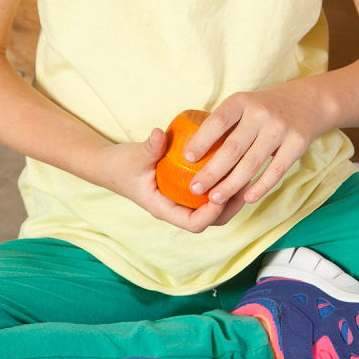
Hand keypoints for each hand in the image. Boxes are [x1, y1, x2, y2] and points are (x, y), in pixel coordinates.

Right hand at [95, 128, 245, 230]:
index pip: (193, 224)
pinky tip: (235, 167)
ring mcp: (182, 202)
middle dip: (230, 207)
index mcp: (164, 209)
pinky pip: (208, 195)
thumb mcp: (135, 155)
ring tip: (247, 176)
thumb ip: (149, 147)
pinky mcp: (186, 191)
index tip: (222, 193)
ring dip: (231, 197)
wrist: (112, 167)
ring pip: (213, 210)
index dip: (211, 213)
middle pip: (210, 221)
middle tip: (246, 184)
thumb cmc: (123, 164)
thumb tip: (159, 133)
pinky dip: (223, 186)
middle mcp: (176, 209)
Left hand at [181, 83, 325, 206]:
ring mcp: (280, 129)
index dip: (201, 140)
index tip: (187, 159)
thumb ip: (224, 125)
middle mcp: (261, 113)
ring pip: (252, 163)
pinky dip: (260, 187)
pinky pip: (276, 171)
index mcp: (242, 101)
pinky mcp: (297, 144)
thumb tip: (192, 156)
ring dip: (231, 184)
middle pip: (232, 148)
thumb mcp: (244, 105)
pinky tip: (246, 198)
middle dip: (212, 171)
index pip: (217, 121)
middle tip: (196, 189)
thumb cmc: (264, 109)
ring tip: (215, 199)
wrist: (308, 102)